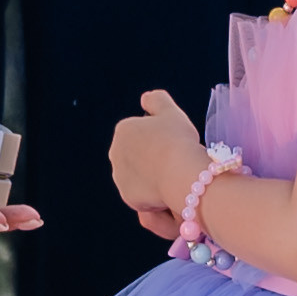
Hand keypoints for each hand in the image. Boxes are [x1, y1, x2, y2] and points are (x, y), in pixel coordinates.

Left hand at [110, 89, 209, 237]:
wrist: (181, 173)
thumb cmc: (178, 141)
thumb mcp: (171, 111)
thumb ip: (156, 100)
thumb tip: (146, 98)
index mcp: (123, 130)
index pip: (140, 132)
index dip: (159, 137)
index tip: (172, 142)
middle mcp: (115, 152)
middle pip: (136, 154)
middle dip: (151, 157)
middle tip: (173, 159)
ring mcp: (119, 176)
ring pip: (138, 175)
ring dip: (151, 175)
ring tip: (171, 175)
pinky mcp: (128, 196)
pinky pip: (142, 194)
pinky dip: (153, 193)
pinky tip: (167, 189)